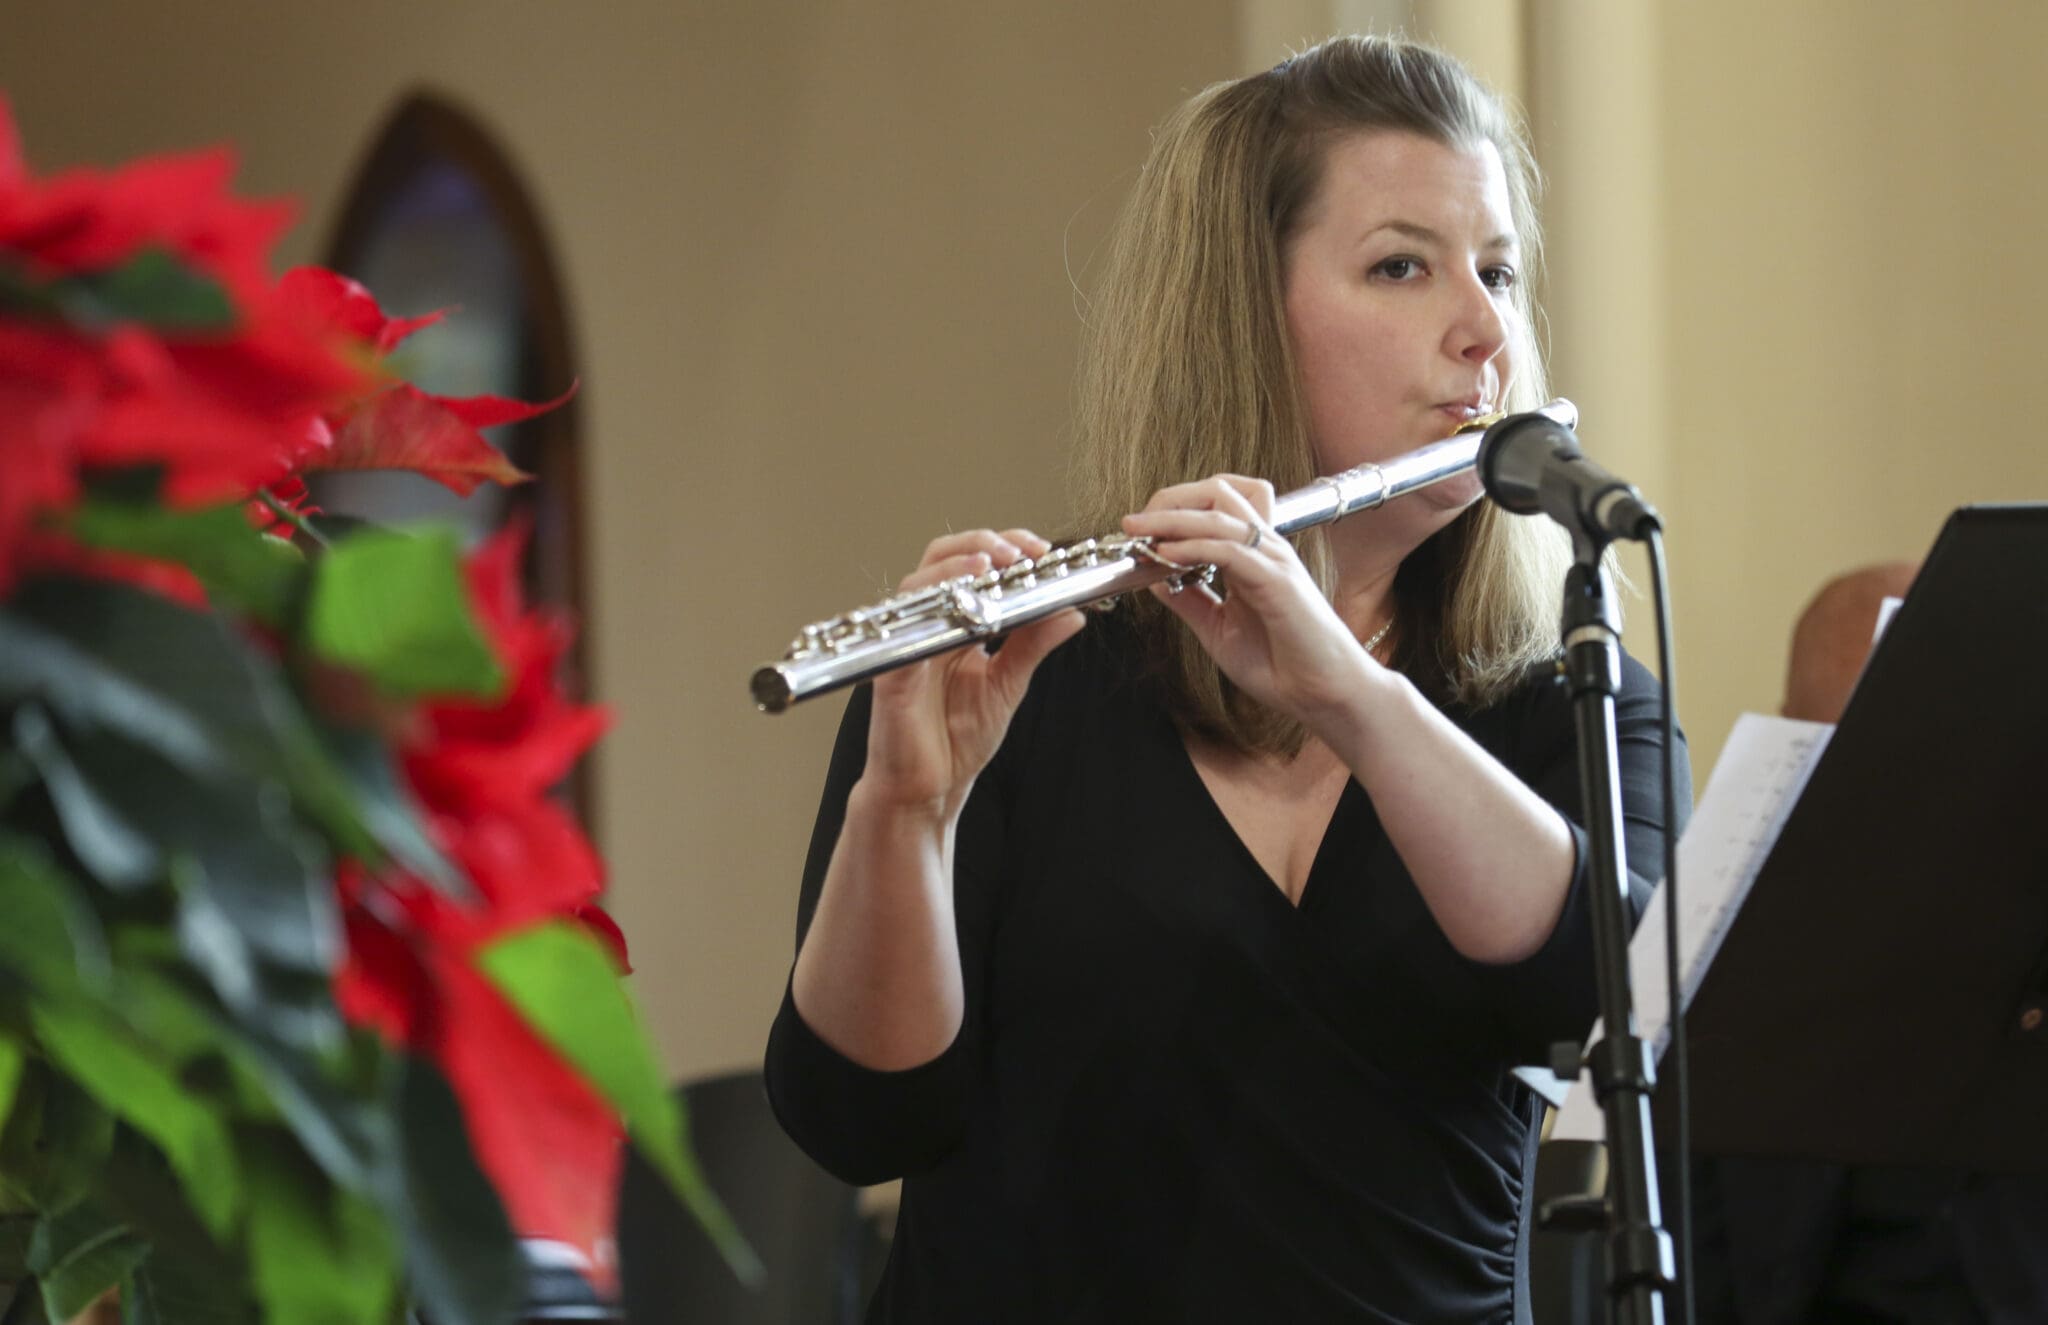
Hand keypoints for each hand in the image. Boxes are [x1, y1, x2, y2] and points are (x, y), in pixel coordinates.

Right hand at [862, 529, 1084, 818]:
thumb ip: (1034, 645)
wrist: (930, 788)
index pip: (974, 565)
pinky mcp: (892, 669)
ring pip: (919, 582)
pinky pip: (905, 628)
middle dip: (983, 544)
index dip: (1006, 546)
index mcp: (957, 624)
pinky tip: (960, 605)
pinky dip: (930, 608)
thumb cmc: (957, 740)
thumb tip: (1072, 613)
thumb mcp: (1008, 685)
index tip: (1042, 552)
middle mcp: (930, 625)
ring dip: (956, 565)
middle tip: (1020, 553)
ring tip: (992, 564)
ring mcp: (907, 643)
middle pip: (943, 557)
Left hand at [1120, 476, 1378, 727]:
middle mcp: (1264, 549)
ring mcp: (1273, 561)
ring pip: (1220, 512)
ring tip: (1139, 531)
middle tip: (1135, 524)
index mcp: (1251, 556)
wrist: (1322, 695)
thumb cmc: (1282, 666)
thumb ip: (1189, 601)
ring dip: (1172, 518)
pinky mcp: (1278, 582)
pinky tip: (1167, 556)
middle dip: (1169, 500)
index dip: (1172, 509)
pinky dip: (1194, 546)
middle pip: (1217, 491)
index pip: (1214, 505)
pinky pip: (1231, 549)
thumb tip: (1155, 579)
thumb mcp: (1217, 629)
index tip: (1138, 533)